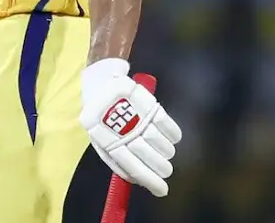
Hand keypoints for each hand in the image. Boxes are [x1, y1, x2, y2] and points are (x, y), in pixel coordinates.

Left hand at [80, 59, 181, 197]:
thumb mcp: (101, 140)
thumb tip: (139, 181)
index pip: (135, 167)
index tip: (163, 190)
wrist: (100, 83)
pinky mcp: (149, 104)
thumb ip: (117, 161)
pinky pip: (170, 128)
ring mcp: (139, 117)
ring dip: (167, 152)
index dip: (151, 181)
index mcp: (109, 142)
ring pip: (164, 146)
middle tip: (165, 169)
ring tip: (163, 150)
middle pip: (153, 158)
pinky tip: (170, 137)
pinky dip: (174, 136)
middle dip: (162, 168)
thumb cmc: (101, 117)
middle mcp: (125, 131)